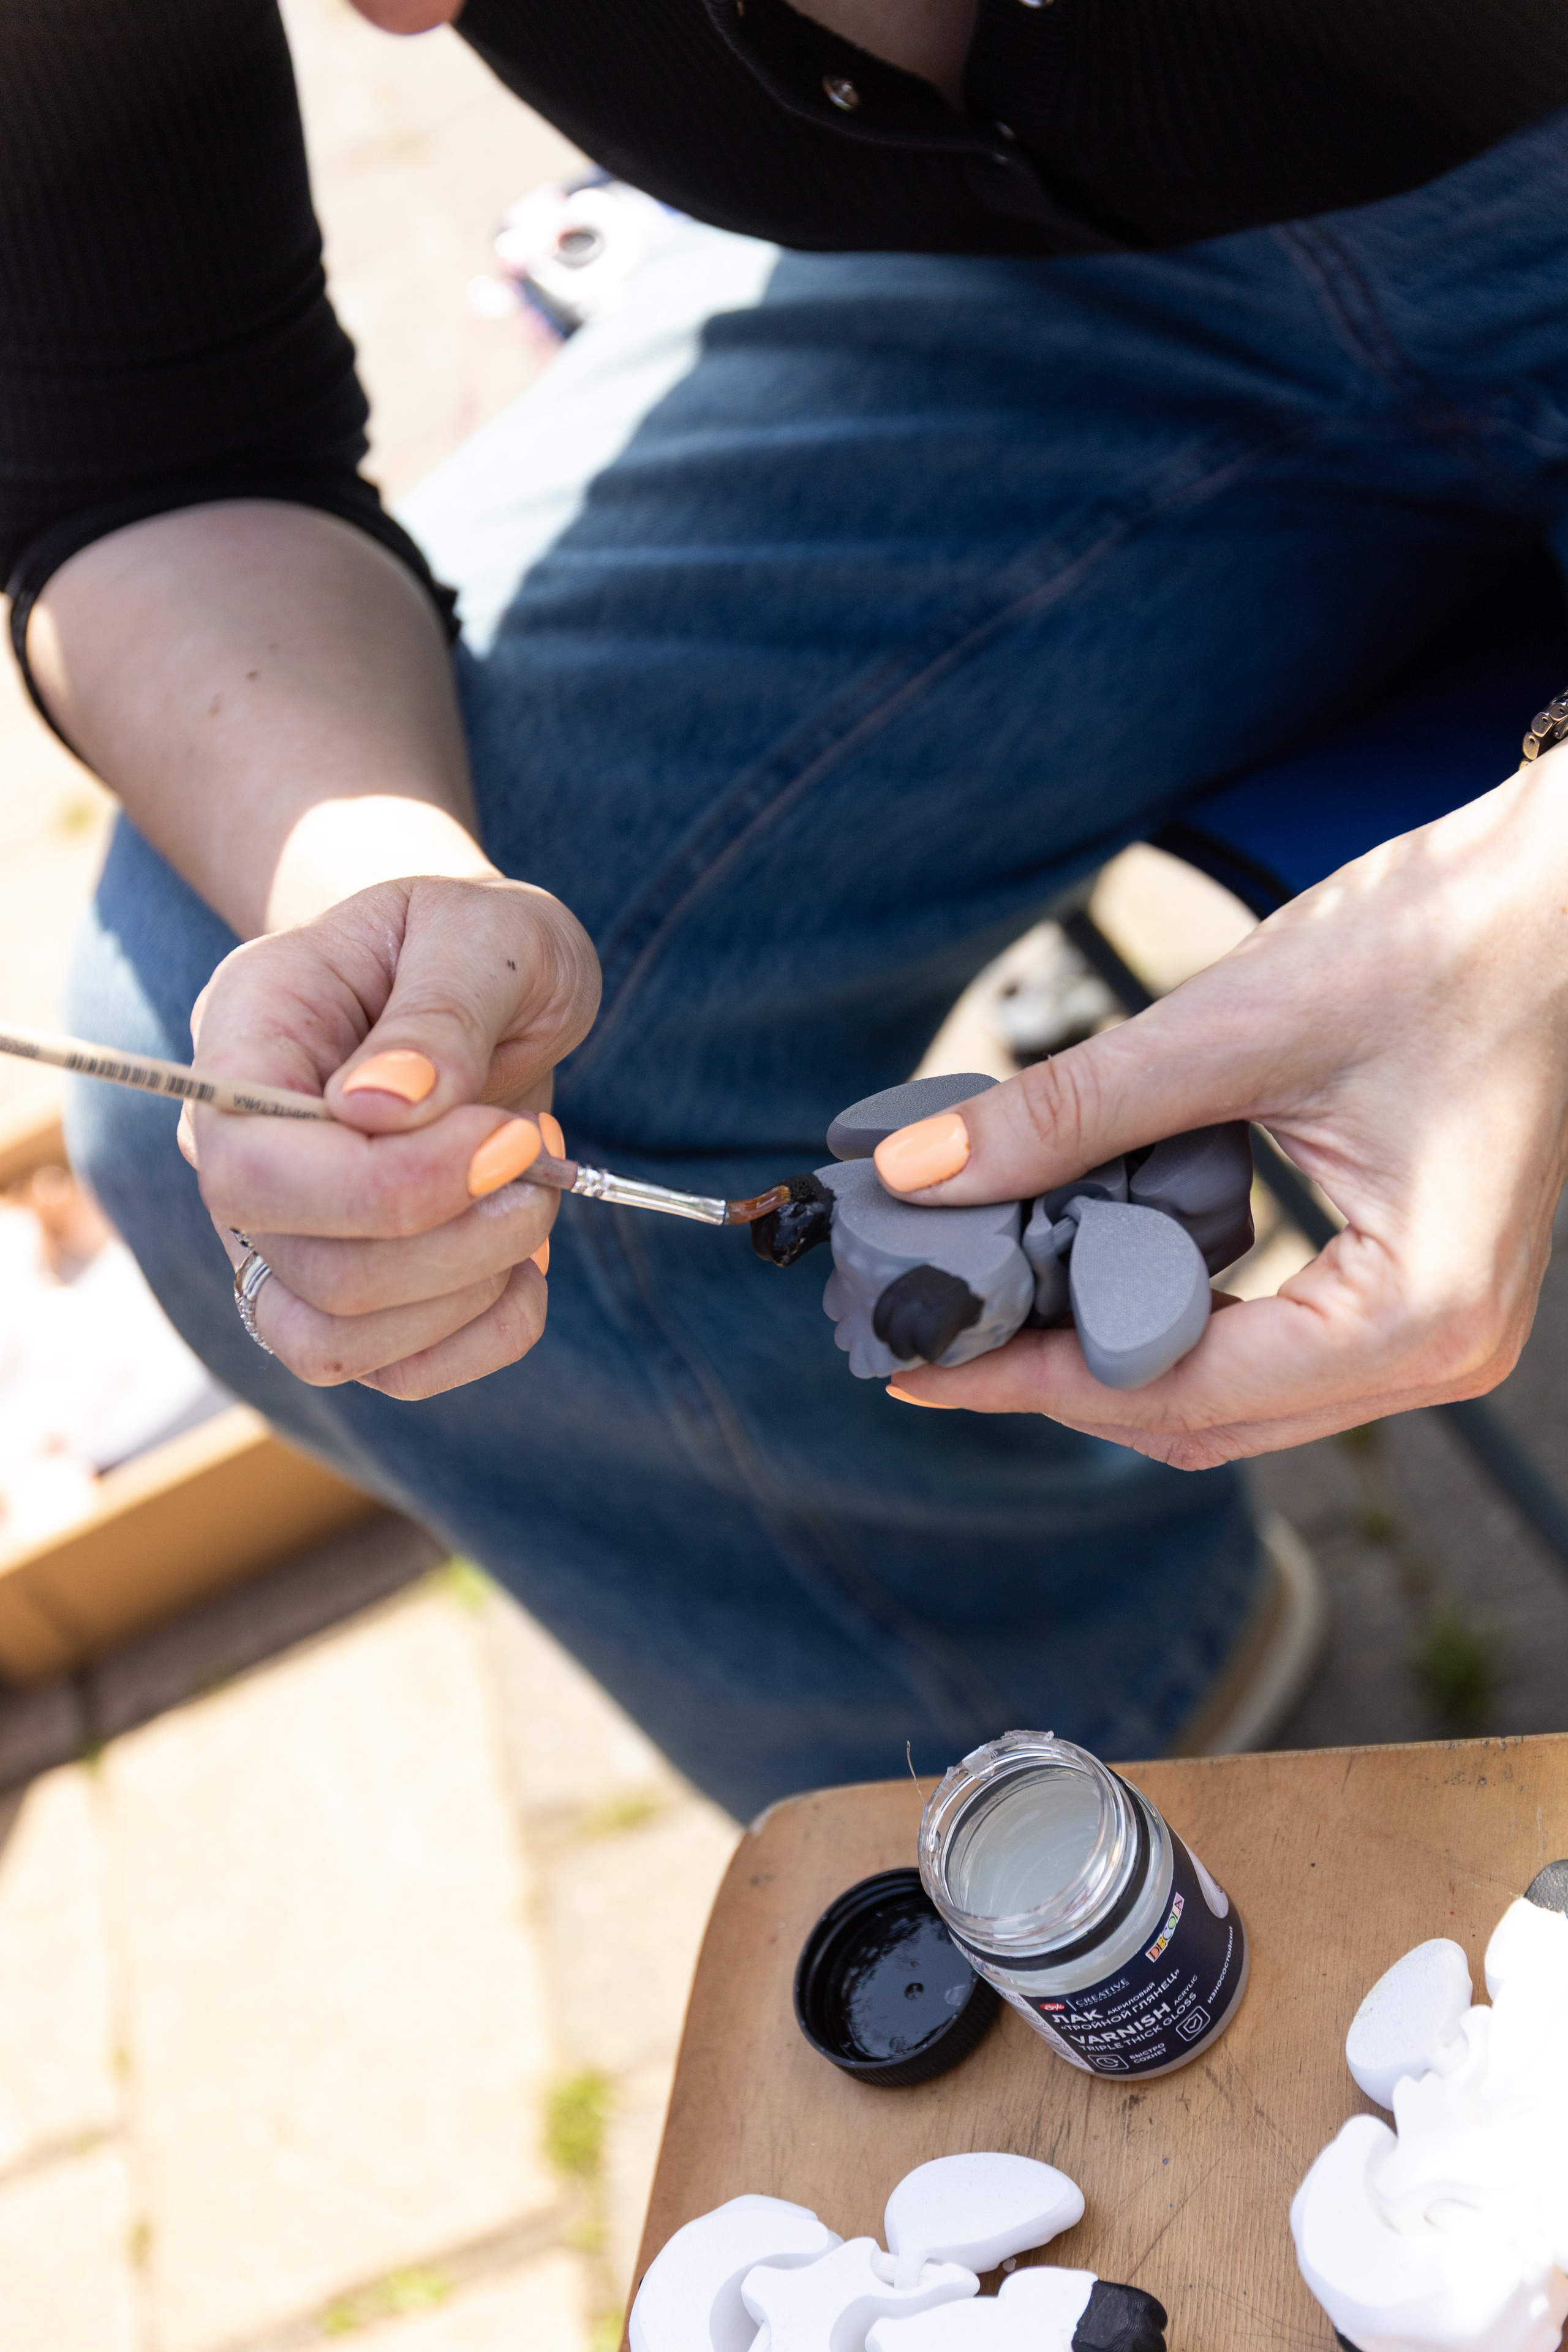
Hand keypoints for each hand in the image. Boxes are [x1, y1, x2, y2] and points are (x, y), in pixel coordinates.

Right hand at [184, 872, 599, 1398]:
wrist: (490, 980)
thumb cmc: (476, 945)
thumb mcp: (480, 932)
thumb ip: (437, 1009)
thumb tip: (379, 1106)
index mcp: (244, 1040)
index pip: (251, 1170)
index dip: (388, 1185)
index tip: (509, 1136)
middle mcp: (238, 1154)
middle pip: (305, 1272)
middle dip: (454, 1237)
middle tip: (538, 1156)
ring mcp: (282, 1236)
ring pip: (333, 1343)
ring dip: (467, 1292)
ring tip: (531, 1200)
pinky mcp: (350, 1298)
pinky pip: (395, 1373)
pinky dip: (486, 1334)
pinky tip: (526, 1261)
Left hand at [875, 754, 1567, 1463]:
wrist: (1564, 899)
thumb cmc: (1444, 944)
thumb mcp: (1232, 1025)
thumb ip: (1067, 1112)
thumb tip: (919, 1173)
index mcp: (1416, 1316)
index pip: (1177, 1390)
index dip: (1029, 1381)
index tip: (916, 1361)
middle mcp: (1440, 1355)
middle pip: (1200, 1418)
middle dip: (1057, 1381)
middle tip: (931, 1337)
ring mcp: (1437, 1333)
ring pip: (1230, 1396)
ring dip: (1106, 1357)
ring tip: (988, 1307)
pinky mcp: (1415, 1290)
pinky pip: (1268, 1347)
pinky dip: (1169, 1320)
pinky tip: (1086, 1272)